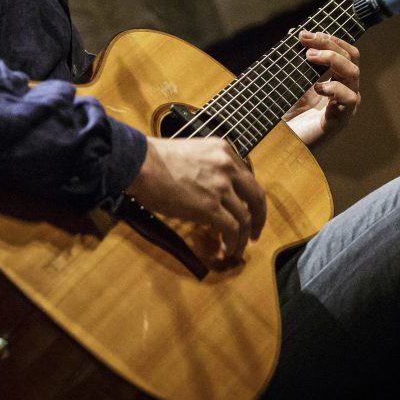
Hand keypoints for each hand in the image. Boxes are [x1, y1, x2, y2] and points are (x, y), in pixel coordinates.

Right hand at [126, 136, 266, 261]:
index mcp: (223, 150)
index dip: (250, 198)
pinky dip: (232, 243)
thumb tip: (209, 190)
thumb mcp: (192, 152)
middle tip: (255, 233)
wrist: (141, 164)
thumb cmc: (155, 159)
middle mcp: (228, 166)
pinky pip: (232, 230)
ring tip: (236, 248)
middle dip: (259, 218)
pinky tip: (226, 250)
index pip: (248, 177)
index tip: (247, 209)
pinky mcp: (210, 207)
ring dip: (243, 238)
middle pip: (256, 197)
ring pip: (245, 218)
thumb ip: (207, 166)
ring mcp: (221, 187)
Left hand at [283, 30, 360, 145]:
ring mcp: (345, 106)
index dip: (329, 39)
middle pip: (351, 57)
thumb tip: (294, 32)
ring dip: (332, 59)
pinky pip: (348, 99)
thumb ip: (296, 61)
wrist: (282, 144)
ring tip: (309, 57)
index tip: (304, 34)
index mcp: (337, 80)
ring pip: (353, 73)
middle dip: (329, 43)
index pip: (345, 52)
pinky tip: (317, 87)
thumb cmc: (289, 116)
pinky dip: (334, 88)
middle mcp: (345, 91)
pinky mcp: (340, 120)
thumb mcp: (292, 83)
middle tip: (306, 40)